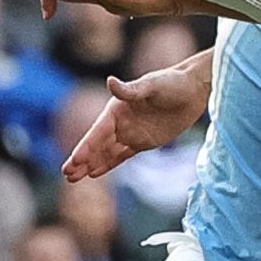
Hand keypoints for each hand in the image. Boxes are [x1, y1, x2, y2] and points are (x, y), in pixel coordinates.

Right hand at [62, 55, 215, 182]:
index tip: (74, 161)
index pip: (98, 131)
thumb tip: (110, 81)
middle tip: (66, 174)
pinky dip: (108, 164)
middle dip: (82, 159)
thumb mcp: (152, 85)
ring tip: (74, 178)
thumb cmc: (172, 82)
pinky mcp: (144, 142)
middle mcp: (120, 122)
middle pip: (97, 144)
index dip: (86, 147)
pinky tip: (95, 172)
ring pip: (106, 153)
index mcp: (117, 108)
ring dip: (91, 164)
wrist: (194, 89)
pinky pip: (122, 156)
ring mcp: (131, 133)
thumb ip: (131, 89)